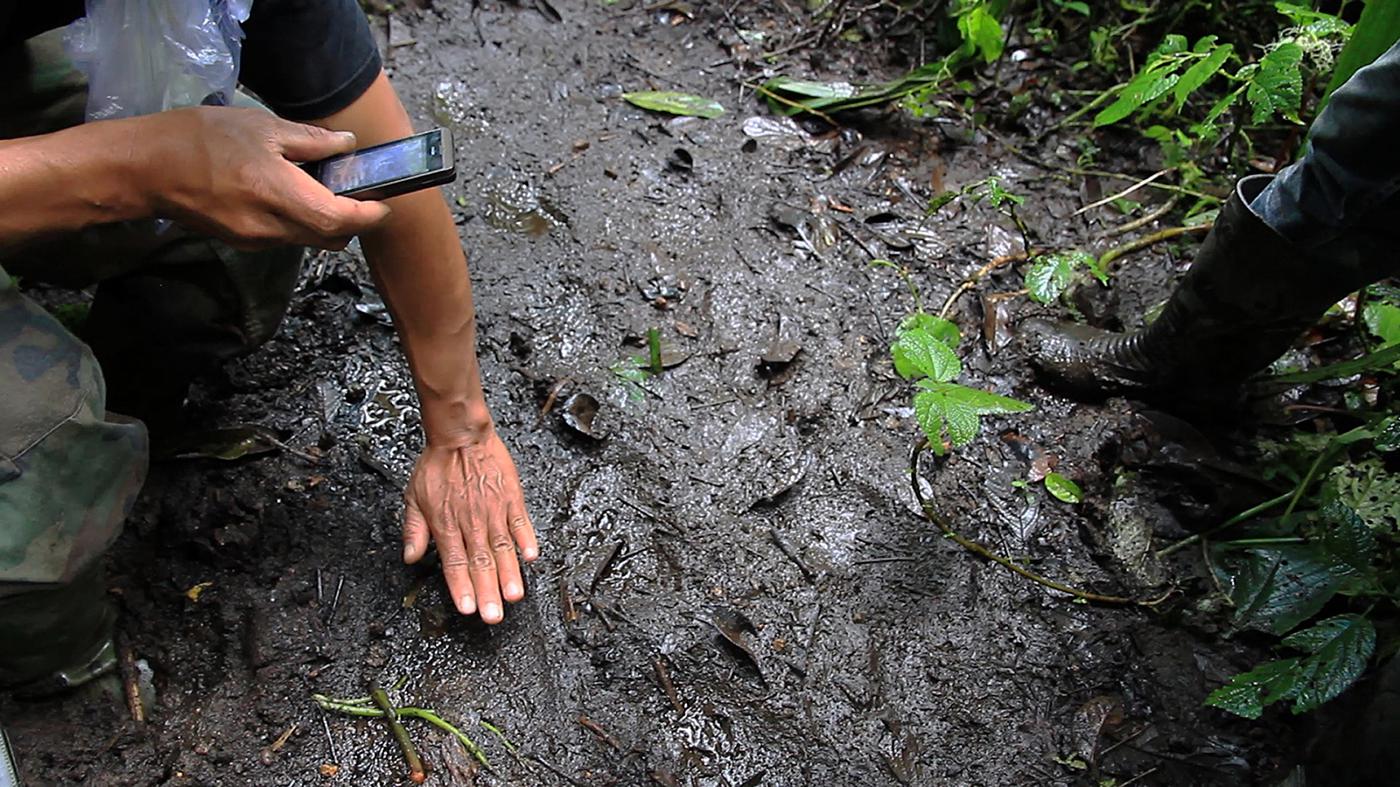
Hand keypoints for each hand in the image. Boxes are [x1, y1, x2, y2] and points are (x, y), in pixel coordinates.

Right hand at [142, 106, 390, 249]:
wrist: (147, 168)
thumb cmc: (200, 139)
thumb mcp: (261, 127)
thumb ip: (311, 140)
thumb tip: (346, 145)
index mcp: (277, 194)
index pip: (338, 220)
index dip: (368, 216)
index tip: (384, 205)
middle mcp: (269, 227)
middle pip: (330, 237)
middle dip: (352, 221)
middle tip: (359, 194)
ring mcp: (256, 240)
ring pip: (309, 240)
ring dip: (325, 221)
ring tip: (323, 189)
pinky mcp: (244, 243)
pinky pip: (286, 237)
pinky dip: (300, 221)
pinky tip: (292, 195)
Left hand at [401, 429, 538, 623]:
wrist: (460, 435)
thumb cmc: (437, 465)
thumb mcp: (413, 497)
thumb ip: (414, 529)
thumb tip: (409, 557)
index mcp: (446, 525)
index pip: (455, 564)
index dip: (461, 588)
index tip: (468, 609)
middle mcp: (470, 522)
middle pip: (480, 563)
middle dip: (487, 592)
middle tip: (494, 615)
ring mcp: (493, 511)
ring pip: (501, 548)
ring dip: (508, 573)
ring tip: (514, 595)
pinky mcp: (511, 498)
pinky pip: (520, 522)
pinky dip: (526, 539)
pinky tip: (530, 558)